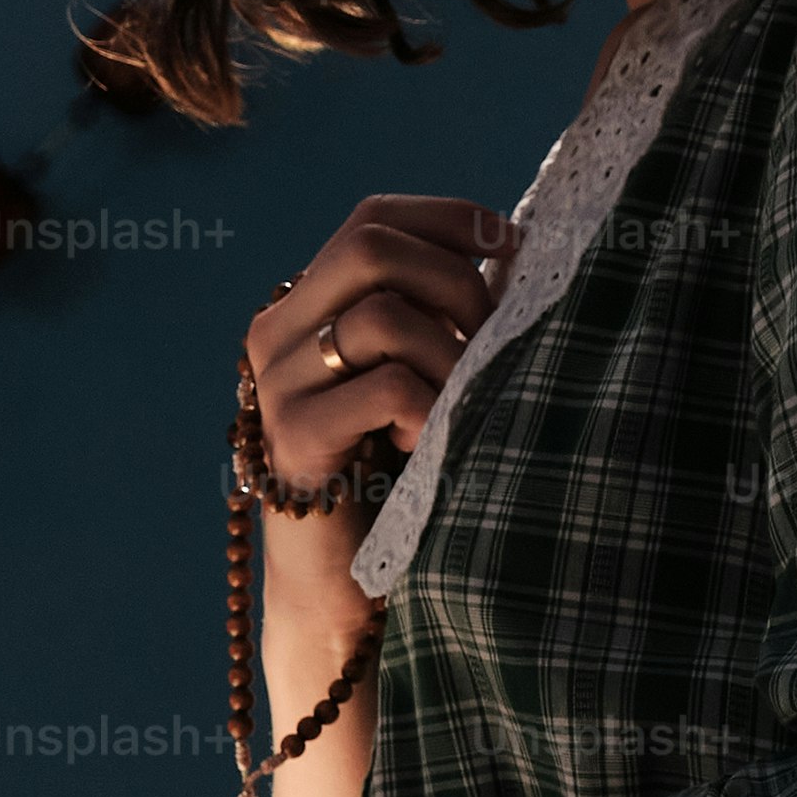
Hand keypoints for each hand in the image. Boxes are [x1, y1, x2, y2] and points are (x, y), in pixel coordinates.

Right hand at [250, 195, 513, 487]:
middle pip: (369, 246)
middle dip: (454, 280)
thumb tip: (516, 248)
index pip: (372, 218)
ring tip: (463, 403)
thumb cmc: (396, 469)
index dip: (448, 219)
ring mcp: (280, 382)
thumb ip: (440, 313)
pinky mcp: (293, 436)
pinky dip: (432, 407)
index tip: (512, 245)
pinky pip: (387, 387)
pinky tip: (432, 442)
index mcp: (308, 304)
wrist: (338, 578)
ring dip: (451, 355)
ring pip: (382, 315)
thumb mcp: (421, 370)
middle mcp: (279, 330)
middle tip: (490, 337)